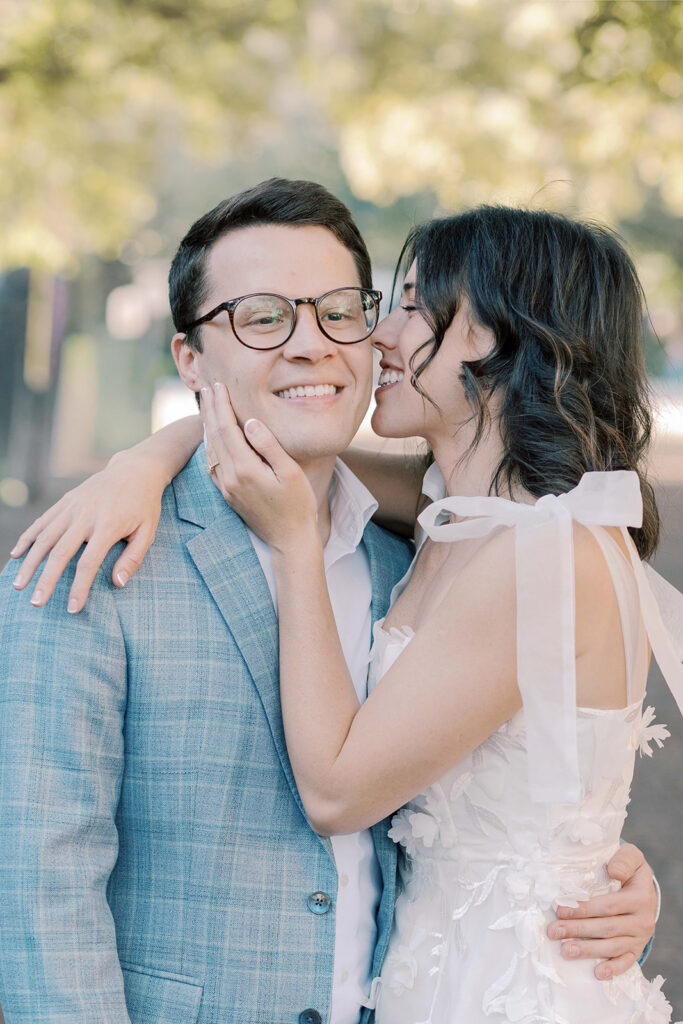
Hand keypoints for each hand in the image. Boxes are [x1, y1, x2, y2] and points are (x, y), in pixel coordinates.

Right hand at [10, 451, 164, 611]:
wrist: (135, 469)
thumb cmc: (144, 505)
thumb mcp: (148, 532)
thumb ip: (133, 558)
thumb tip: (118, 584)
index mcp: (109, 525)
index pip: (89, 563)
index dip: (79, 587)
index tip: (72, 608)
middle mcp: (87, 515)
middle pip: (60, 552)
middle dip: (46, 580)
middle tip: (36, 603)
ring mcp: (73, 506)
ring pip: (45, 537)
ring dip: (30, 562)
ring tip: (19, 585)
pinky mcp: (66, 500)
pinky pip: (42, 521)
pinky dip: (28, 538)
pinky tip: (16, 555)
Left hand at [201, 382, 317, 552]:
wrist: (289, 538)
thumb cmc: (298, 504)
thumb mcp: (291, 473)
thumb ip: (269, 446)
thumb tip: (250, 422)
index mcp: (245, 469)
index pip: (227, 429)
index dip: (222, 405)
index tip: (220, 385)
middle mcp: (230, 477)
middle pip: (215, 435)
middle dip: (211, 409)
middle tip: (209, 386)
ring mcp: (226, 487)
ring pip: (210, 448)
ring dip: (208, 424)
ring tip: (208, 404)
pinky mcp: (227, 493)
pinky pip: (212, 463)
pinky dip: (209, 444)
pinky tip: (211, 435)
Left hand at [547, 844, 656, 978]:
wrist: (646, 890)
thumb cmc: (630, 872)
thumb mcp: (631, 858)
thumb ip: (625, 860)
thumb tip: (614, 871)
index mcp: (640, 897)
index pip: (608, 905)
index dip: (584, 908)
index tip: (561, 910)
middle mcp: (642, 920)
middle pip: (606, 927)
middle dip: (578, 930)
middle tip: (554, 931)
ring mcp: (640, 938)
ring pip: (612, 946)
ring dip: (588, 950)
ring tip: (565, 950)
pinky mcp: (637, 950)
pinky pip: (626, 962)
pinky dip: (613, 969)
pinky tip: (597, 973)